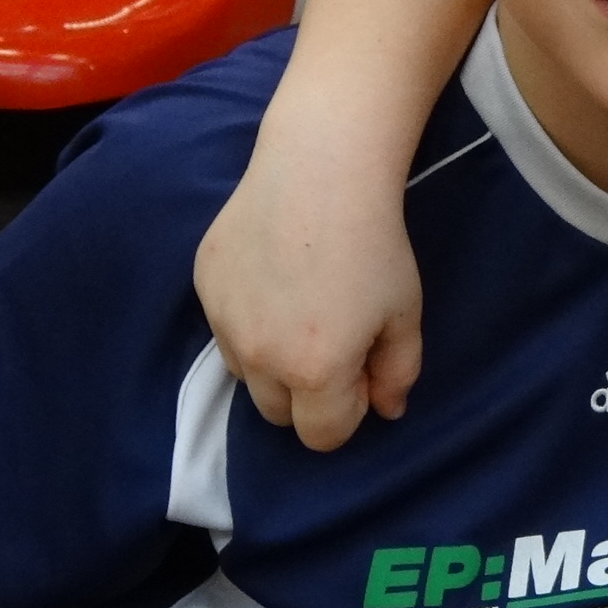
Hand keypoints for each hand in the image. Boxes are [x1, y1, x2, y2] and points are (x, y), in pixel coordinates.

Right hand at [193, 134, 422, 451]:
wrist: (321, 171)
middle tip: (334, 342)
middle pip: (278, 414)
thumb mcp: (404, 315)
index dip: (347, 412)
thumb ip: (397, 373)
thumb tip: (387, 411)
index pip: (321, 436)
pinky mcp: (204, 288)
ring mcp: (224, 323)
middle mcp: (260, 357)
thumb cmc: (375, 245)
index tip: (360, 372)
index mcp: (315, 372)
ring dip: (272, 361)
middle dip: (307, 395)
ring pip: (246, 374)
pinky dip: (248, 321)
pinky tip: (276, 278)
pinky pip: (224, 330)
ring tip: (303, 308)